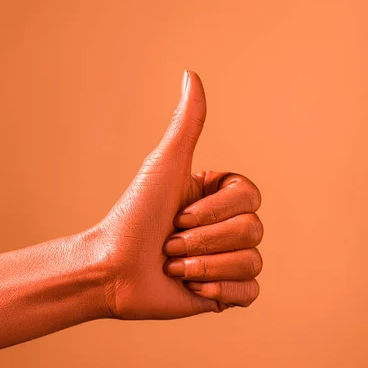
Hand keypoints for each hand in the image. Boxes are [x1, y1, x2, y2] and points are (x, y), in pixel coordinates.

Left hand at [96, 70, 262, 319]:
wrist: (113, 269)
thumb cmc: (134, 215)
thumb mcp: (165, 165)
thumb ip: (187, 124)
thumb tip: (191, 74)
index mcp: (219, 197)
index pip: (251, 197)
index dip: (215, 211)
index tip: (178, 214)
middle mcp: (227, 227)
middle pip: (254, 230)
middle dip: (204, 240)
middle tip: (169, 243)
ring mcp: (227, 261)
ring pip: (252, 262)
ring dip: (204, 266)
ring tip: (173, 266)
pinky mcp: (224, 293)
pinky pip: (250, 292)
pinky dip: (219, 292)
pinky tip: (191, 289)